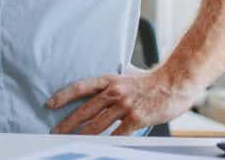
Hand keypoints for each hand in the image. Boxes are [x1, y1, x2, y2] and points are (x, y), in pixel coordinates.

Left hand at [47, 66, 199, 135]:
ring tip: (70, 141)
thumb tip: (99, 91)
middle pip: (84, 110)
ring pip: (97, 124)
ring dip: (82, 135)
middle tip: (55, 130)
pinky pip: (117, 134)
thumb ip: (113, 85)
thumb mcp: (127, 76)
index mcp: (109, 80)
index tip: (49, 104)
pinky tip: (99, 146)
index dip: (63, 95)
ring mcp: (125, 106)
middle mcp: (114, 92)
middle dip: (67, 122)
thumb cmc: (151, 82)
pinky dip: (107, 142)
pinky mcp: (136, 118)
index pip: (80, 87)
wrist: (175, 83)